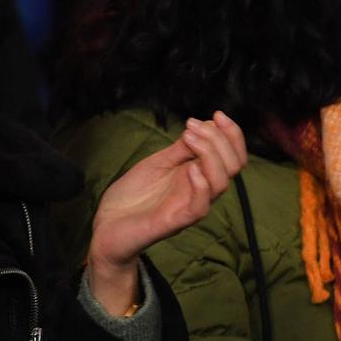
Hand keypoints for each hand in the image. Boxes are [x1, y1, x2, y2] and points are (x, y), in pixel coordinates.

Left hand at [87, 113, 246, 314]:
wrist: (107, 226)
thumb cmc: (132, 197)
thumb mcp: (156, 163)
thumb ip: (180, 149)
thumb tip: (202, 126)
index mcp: (199, 175)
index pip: (232, 156)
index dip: (232, 135)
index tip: (217, 115)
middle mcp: (201, 190)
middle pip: (233, 166)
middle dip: (221, 140)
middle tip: (194, 125)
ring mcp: (190, 206)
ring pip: (221, 183)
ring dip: (210, 155)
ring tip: (189, 138)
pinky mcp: (176, 221)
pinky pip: (200, 206)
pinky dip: (201, 185)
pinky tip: (190, 168)